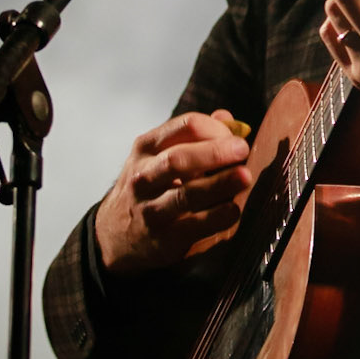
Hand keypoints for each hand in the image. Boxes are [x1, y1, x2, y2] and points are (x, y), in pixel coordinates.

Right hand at [94, 110, 250, 273]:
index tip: (237, 138)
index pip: (186, 127)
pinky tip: (233, 209)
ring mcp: (151, 209)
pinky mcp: (164, 239)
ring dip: (219, 184)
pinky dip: (218, 216)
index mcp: (146, 148)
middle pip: (179, 159)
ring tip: (244, 177)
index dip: (216, 130)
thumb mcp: (158, 155)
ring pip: (186, 195)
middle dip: (215, 152)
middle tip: (242, 150)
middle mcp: (144, 177)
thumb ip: (193, 136)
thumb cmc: (147, 187)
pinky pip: (195, 226)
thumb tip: (228, 119)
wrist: (115, 234)